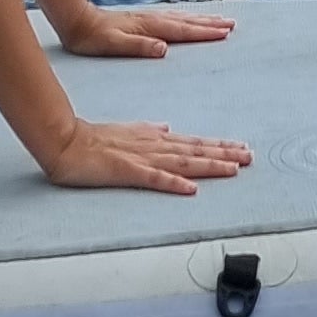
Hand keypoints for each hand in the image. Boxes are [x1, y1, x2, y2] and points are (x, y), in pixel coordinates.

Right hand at [38, 115, 253, 194]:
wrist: (66, 141)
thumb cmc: (94, 139)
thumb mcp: (127, 131)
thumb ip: (149, 130)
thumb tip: (168, 128)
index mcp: (154, 138)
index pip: (193, 144)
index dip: (218, 147)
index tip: (240, 149)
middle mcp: (154, 146)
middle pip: (195, 151)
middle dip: (224, 154)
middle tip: (250, 156)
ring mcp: (142, 158)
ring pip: (183, 162)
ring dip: (209, 165)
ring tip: (233, 169)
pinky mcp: (127, 171)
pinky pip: (154, 179)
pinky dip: (174, 183)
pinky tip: (191, 188)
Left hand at [59, 5, 238, 58]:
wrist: (76, 20)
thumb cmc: (93, 38)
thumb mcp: (113, 45)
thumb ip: (139, 46)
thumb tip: (164, 48)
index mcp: (148, 28)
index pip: (182, 31)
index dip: (204, 33)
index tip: (225, 33)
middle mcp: (151, 20)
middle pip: (187, 21)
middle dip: (210, 24)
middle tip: (232, 25)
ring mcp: (147, 18)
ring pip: (181, 17)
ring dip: (201, 20)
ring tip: (218, 20)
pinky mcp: (142, 20)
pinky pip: (172, 17)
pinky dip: (186, 18)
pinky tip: (188, 20)